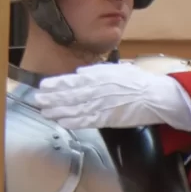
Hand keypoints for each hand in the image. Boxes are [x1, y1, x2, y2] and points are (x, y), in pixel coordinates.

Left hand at [31, 63, 190, 135]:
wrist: (153, 96)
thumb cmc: (137, 82)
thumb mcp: (115, 70)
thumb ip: (96, 71)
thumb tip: (80, 72)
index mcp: (97, 75)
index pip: (70, 80)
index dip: (55, 85)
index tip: (42, 86)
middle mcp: (94, 89)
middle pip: (67, 95)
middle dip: (50, 98)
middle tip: (36, 100)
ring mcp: (98, 104)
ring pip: (72, 108)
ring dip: (56, 111)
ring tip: (44, 112)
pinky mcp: (105, 118)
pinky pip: (84, 121)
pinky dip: (71, 121)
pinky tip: (60, 122)